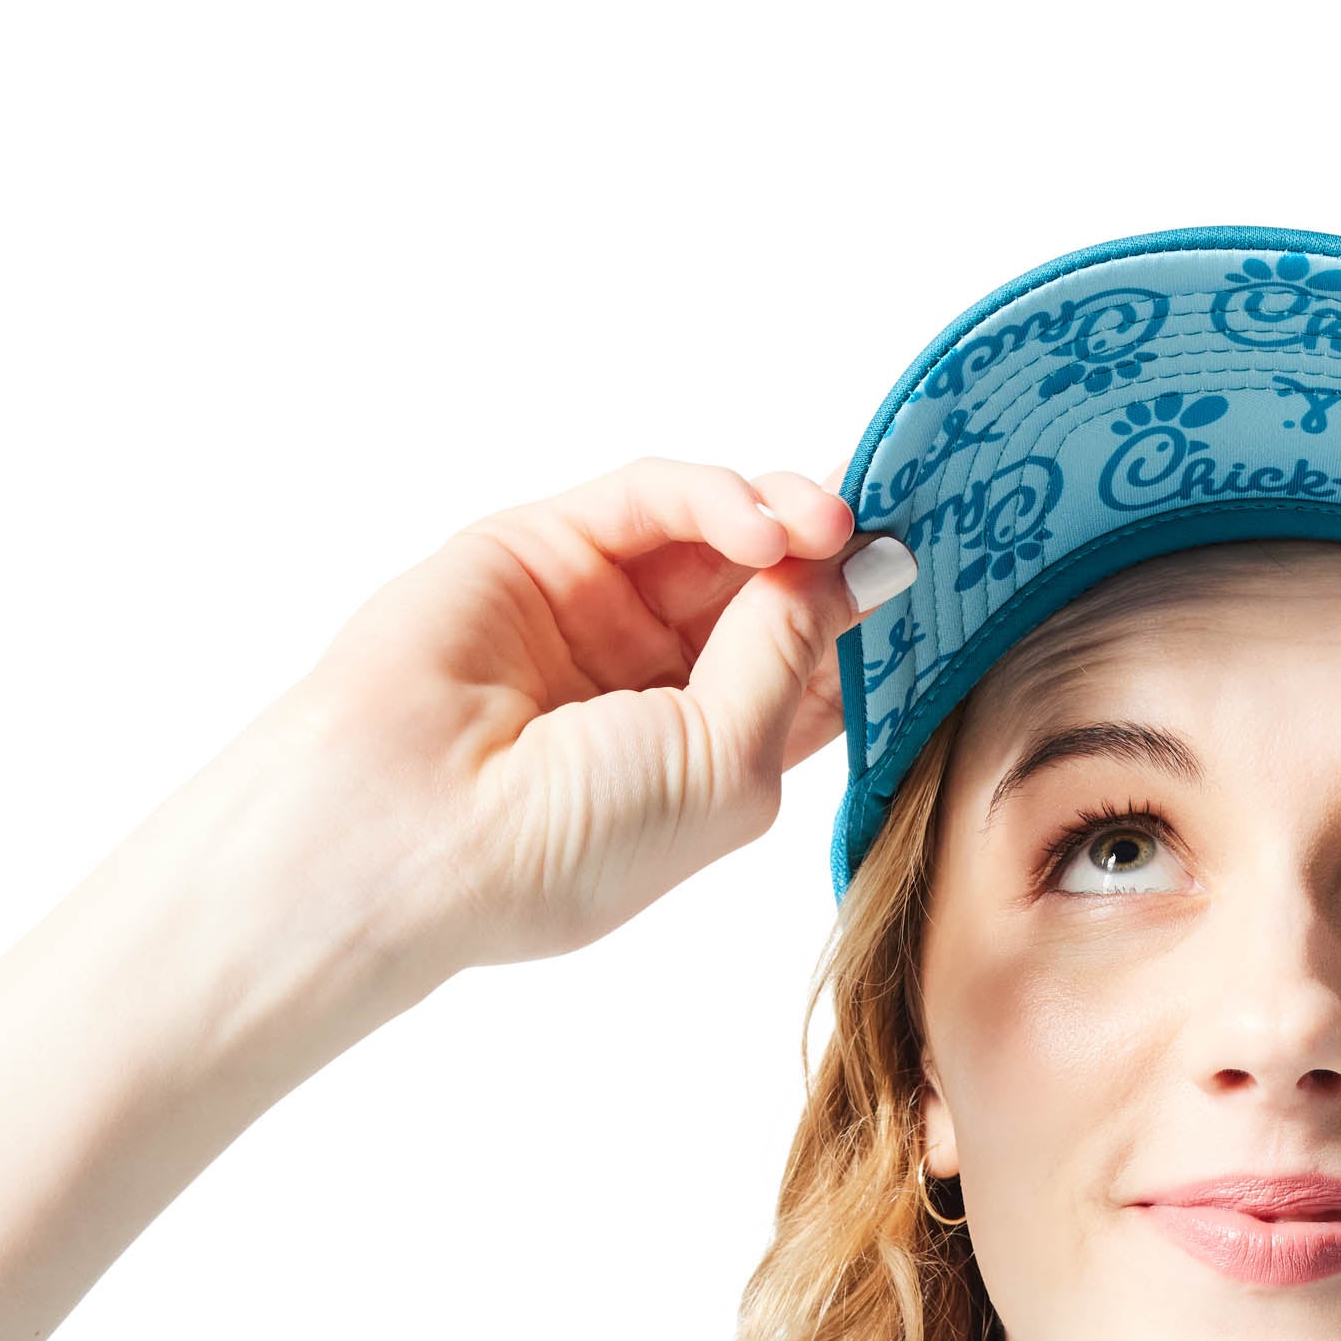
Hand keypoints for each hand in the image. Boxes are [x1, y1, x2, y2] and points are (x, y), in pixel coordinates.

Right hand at [260, 460, 904, 983]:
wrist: (410, 831)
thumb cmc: (565, 842)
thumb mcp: (726, 761)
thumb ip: (795, 654)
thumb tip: (873, 566)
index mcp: (711, 753)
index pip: (814, 665)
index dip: (869, 617)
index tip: (930, 573)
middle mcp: (658, 678)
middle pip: (774, 586)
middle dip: (834, 553)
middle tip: (884, 525)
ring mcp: (600, 609)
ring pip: (716, 531)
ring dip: (784, 517)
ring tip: (824, 523)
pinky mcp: (544, 547)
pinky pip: (647, 500)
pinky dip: (714, 497)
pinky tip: (762, 526)